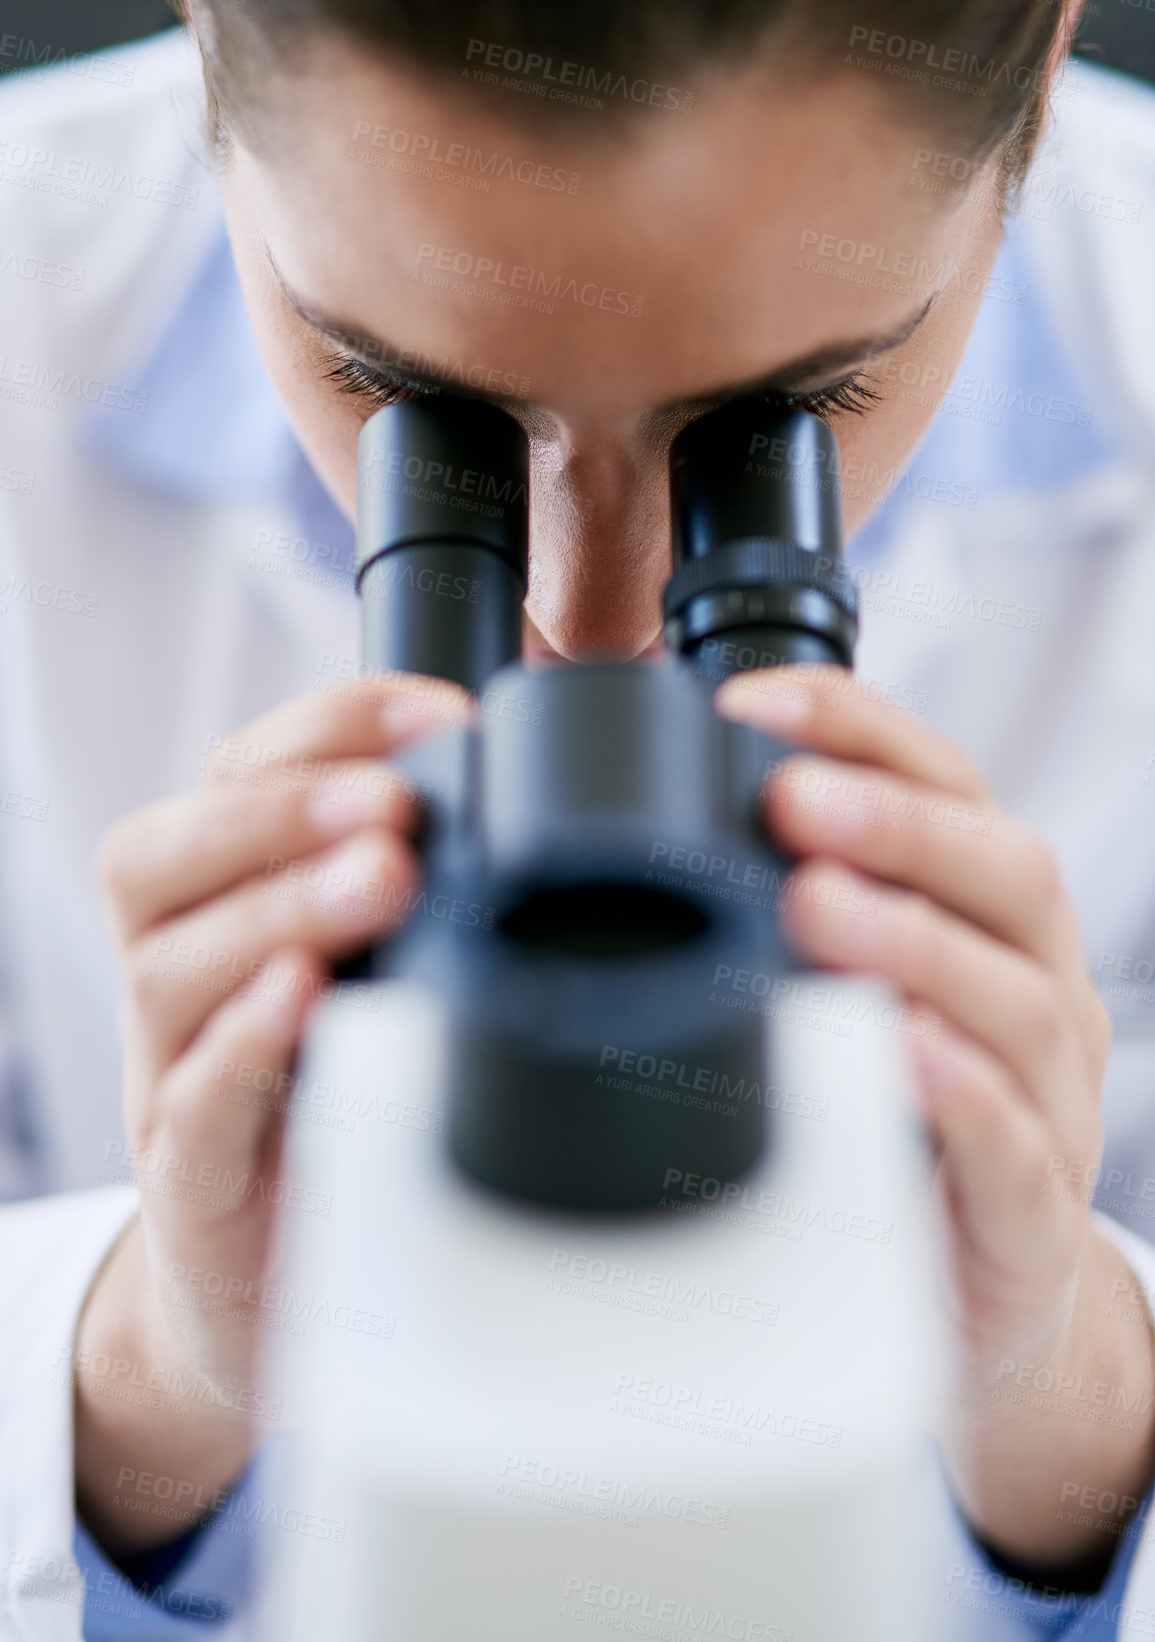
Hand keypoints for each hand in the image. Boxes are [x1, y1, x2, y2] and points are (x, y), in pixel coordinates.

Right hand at [74, 672, 469, 1551]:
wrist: (265, 1282)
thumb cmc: (336, 1103)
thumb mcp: (383, 976)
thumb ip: (434, 892)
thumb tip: (575, 791)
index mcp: (223, 903)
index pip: (233, 774)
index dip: (327, 727)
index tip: (438, 712)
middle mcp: (180, 973)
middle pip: (163, 856)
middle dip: (283, 811)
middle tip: (394, 802)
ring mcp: (170, 1076)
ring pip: (172, 971)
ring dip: (279, 908)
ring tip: (382, 878)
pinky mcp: (189, 1179)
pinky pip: (190, 1105)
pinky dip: (239, 1049)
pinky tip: (299, 1004)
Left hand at [719, 664, 1152, 1573]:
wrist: (983, 1296)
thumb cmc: (899, 1118)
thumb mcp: (845, 989)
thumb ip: (777, 905)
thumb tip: (632, 812)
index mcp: (985, 914)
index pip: (948, 782)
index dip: (859, 727)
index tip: (751, 702)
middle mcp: (1035, 983)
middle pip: (1005, 870)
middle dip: (895, 823)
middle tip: (791, 800)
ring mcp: (1049, 1096)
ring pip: (1012, 998)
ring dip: (912, 942)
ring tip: (813, 908)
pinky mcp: (1032, 1210)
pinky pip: (1015, 1145)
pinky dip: (962, 1094)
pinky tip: (903, 1055)